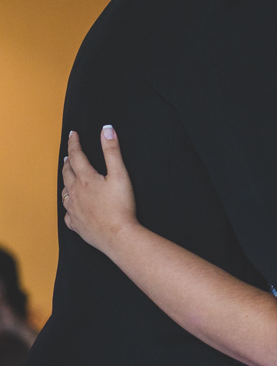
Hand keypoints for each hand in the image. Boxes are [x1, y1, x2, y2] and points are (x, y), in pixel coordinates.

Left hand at [62, 127, 138, 256]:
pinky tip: (73, 207)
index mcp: (86, 179)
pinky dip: (69, 206)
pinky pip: (68, 213)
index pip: (76, 156)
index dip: (74, 143)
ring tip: (69, 177)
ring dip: (66, 181)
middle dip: (68, 161)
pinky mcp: (76, 224)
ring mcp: (73, 209)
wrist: (117, 236)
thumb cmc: (121, 206)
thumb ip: (112, 151)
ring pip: (65, 192)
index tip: (73, 134)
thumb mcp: (120, 174)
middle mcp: (75, 193)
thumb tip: (107, 130)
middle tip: (69, 155)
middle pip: (67, 173)